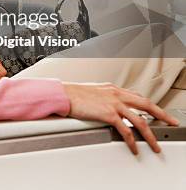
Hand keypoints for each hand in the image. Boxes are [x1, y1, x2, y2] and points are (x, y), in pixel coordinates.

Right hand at [63, 82, 179, 154]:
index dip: (149, 104)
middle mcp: (116, 94)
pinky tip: (134, 147)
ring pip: (140, 120)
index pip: (137, 96)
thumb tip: (105, 106)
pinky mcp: (108, 114)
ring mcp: (114, 104)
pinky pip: (126, 130)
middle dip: (162, 115)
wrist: (63, 94)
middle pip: (146, 105)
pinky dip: (132, 141)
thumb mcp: (92, 91)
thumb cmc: (73, 93)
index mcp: (113, 88)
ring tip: (155, 145)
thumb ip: (103, 98)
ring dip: (150, 135)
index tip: (156, 111)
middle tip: (171, 122)